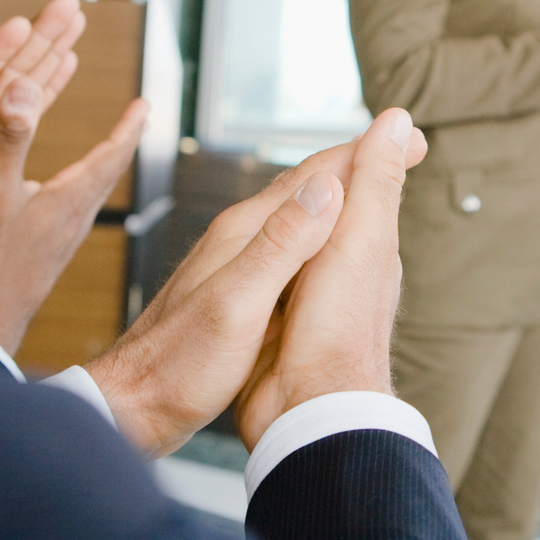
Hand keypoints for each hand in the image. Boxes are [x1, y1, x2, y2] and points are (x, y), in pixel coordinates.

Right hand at [0, 78, 146, 355]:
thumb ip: (9, 138)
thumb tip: (22, 87)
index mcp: (71, 198)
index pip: (112, 154)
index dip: (130, 126)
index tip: (147, 103)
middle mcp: (77, 217)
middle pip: (110, 170)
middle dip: (125, 139)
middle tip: (140, 117)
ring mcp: (65, 236)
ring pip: (94, 190)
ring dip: (106, 162)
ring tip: (112, 147)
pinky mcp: (51, 250)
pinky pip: (76, 207)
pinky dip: (82, 185)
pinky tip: (67, 193)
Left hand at [84, 109, 427, 456]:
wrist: (129, 405)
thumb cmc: (178, 366)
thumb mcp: (237, 305)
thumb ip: (280, 246)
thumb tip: (326, 188)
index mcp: (244, 234)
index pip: (314, 176)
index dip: (363, 153)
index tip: (409, 135)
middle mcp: (239, 238)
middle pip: (307, 186)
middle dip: (358, 163)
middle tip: (406, 148)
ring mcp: (235, 262)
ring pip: (300, 214)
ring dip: (342, 193)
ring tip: (379, 184)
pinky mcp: (234, 289)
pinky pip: (290, 245)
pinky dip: (322, 231)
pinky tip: (331, 245)